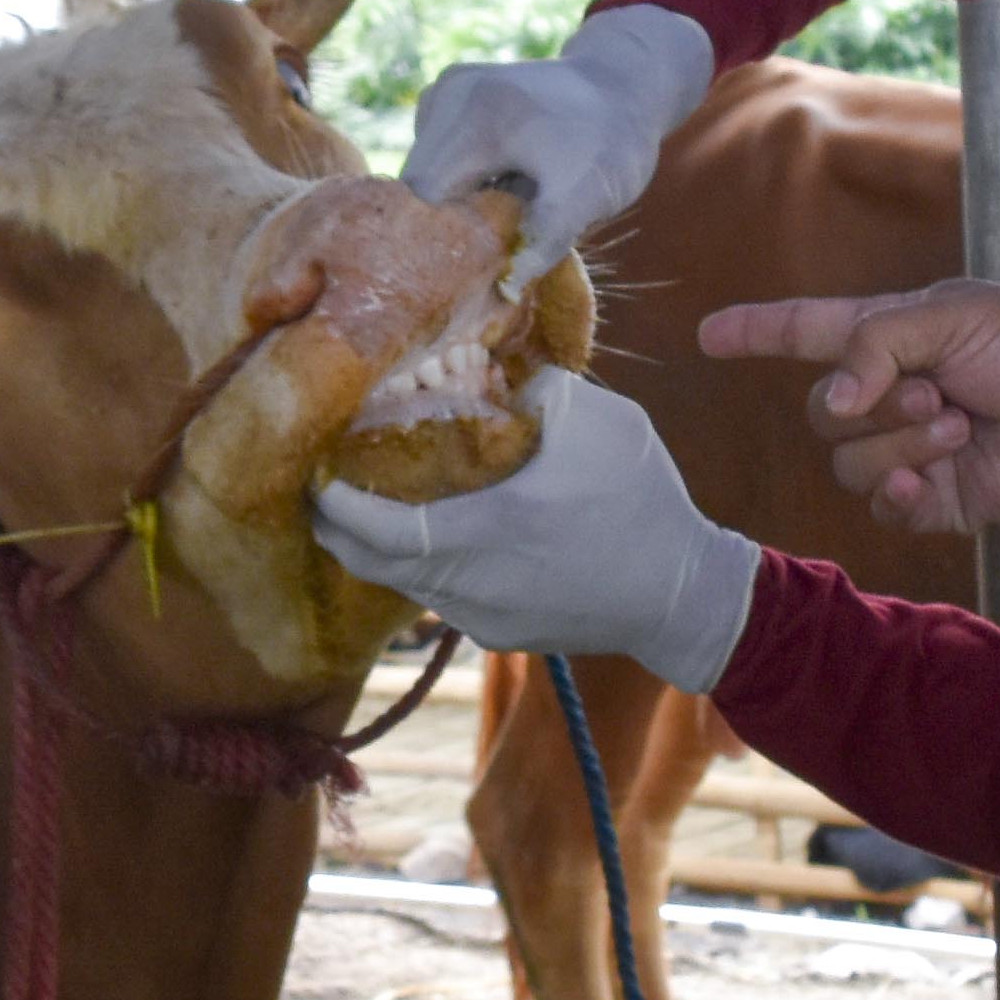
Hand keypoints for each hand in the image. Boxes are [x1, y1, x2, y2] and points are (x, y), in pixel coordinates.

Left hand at [311, 369, 761, 692]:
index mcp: (490, 526)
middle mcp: (473, 582)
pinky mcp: (499, 635)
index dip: (338, 505)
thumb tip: (487, 365)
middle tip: (322, 491)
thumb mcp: (599, 421)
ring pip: (405, 584)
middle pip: (373, 564)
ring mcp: (483, 617)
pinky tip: (433, 534)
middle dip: (338, 528)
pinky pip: (441, 597)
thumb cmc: (642, 499)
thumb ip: (536, 390)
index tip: (317, 473)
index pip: (382, 526)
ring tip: (369, 505)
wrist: (682, 594)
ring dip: (380, 548)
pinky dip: (422, 566)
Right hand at [395, 6, 713, 255]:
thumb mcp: (590, 196)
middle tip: (488, 246)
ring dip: (451, 198)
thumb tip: (503, 290)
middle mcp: (451, 92)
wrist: (624, 86)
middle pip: (416, 181)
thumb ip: (545, 239)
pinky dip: (456, 175)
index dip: (440, 235)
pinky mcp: (449, 91)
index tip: (467, 266)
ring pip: (421, 167)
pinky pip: (434, 149)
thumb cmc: (611, 144)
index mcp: (479, 116)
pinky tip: (495, 181)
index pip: (424, 193)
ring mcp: (447, 87)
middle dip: (445, 219)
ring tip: (500, 209)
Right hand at [700, 282, 999, 534]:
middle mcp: (887, 395)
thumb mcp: (946, 316)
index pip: (802, 332)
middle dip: (872, 404)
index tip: (708, 335)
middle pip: (820, 412)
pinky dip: (897, 490)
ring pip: (847, 463)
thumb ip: (872, 346)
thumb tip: (830, 404)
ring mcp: (906, 451)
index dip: (755, 332)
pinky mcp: (931, 499)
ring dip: (900, 443)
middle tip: (938, 393)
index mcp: (886, 337)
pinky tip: (927, 479)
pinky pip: (878, 507)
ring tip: (959, 425)